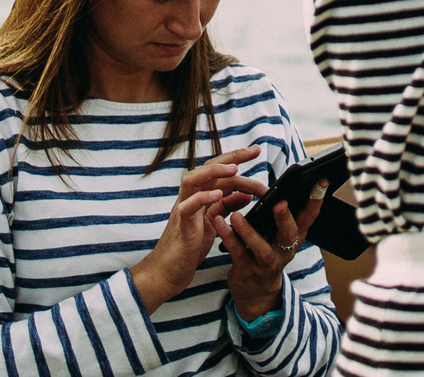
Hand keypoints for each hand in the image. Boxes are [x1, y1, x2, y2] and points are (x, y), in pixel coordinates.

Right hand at [130, 146, 266, 310]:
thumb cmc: (189, 247)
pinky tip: (217, 195)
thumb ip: (226, 207)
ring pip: (192, 180)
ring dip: (214, 172)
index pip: (218, 170)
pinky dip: (201, 198)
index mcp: (199, 196)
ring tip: (234, 169)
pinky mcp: (180, 227)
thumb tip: (246, 194)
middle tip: (254, 151)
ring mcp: (182, 210)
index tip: (256, 151)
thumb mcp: (213, 223)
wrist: (167, 272)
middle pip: (207, 168)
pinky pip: (187, 207)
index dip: (236, 158)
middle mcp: (189, 198)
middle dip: (231, 157)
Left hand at [218, 179, 326, 322]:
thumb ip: (282, 217)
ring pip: (261, 248)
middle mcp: (285, 251)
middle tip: (280, 203)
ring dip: (249, 232)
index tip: (321, 182)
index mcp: (294, 238)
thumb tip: (283, 186)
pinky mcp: (247, 270)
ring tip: (237, 215)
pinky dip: (228, 237)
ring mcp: (267, 263)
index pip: (309, 217)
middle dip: (286, 219)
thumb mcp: (280, 238)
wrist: (256, 294)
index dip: (316, 200)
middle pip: (289, 234)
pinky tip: (219, 222)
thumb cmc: (267, 255)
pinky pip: (237, 253)